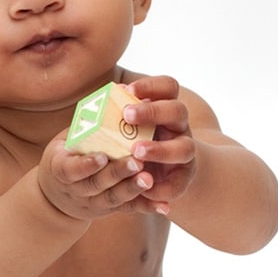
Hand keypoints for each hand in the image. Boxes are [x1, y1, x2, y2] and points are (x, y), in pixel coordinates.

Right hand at [39, 134, 158, 220]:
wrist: (57, 194)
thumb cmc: (64, 156)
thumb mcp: (62, 143)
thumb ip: (82, 129)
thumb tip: (109, 98)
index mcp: (59, 169)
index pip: (70, 170)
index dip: (85, 165)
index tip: (101, 156)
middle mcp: (75, 189)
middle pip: (96, 184)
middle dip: (117, 173)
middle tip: (136, 162)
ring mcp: (92, 201)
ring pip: (114, 198)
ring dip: (132, 189)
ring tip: (149, 179)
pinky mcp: (110, 208)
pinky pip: (129, 209)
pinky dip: (147, 207)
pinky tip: (163, 206)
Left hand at [122, 75, 196, 212]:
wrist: (151, 173)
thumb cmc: (126, 142)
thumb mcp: (121, 127)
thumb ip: (114, 116)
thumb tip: (93, 107)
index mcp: (163, 108)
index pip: (168, 86)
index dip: (151, 86)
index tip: (128, 89)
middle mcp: (178, 127)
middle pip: (178, 111)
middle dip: (153, 112)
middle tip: (127, 115)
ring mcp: (184, 152)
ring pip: (184, 148)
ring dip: (160, 150)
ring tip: (136, 152)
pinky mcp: (182, 179)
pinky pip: (178, 184)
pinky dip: (162, 189)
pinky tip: (147, 191)